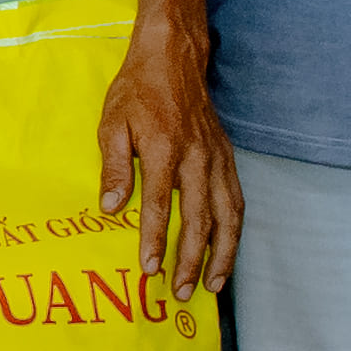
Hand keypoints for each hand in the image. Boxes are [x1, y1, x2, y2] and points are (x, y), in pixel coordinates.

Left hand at [94, 18, 237, 292]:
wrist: (174, 58)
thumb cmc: (137, 91)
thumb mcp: (113, 123)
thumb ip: (114, 167)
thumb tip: (113, 208)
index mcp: (164, 149)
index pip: (161, 207)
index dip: (156, 242)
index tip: (149, 270)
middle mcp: (197, 159)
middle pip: (199, 220)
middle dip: (190, 260)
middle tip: (179, 291)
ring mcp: (217, 160)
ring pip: (228, 217)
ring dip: (223, 255)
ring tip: (212, 286)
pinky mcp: (228, 158)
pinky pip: (237, 202)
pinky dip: (235, 232)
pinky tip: (229, 251)